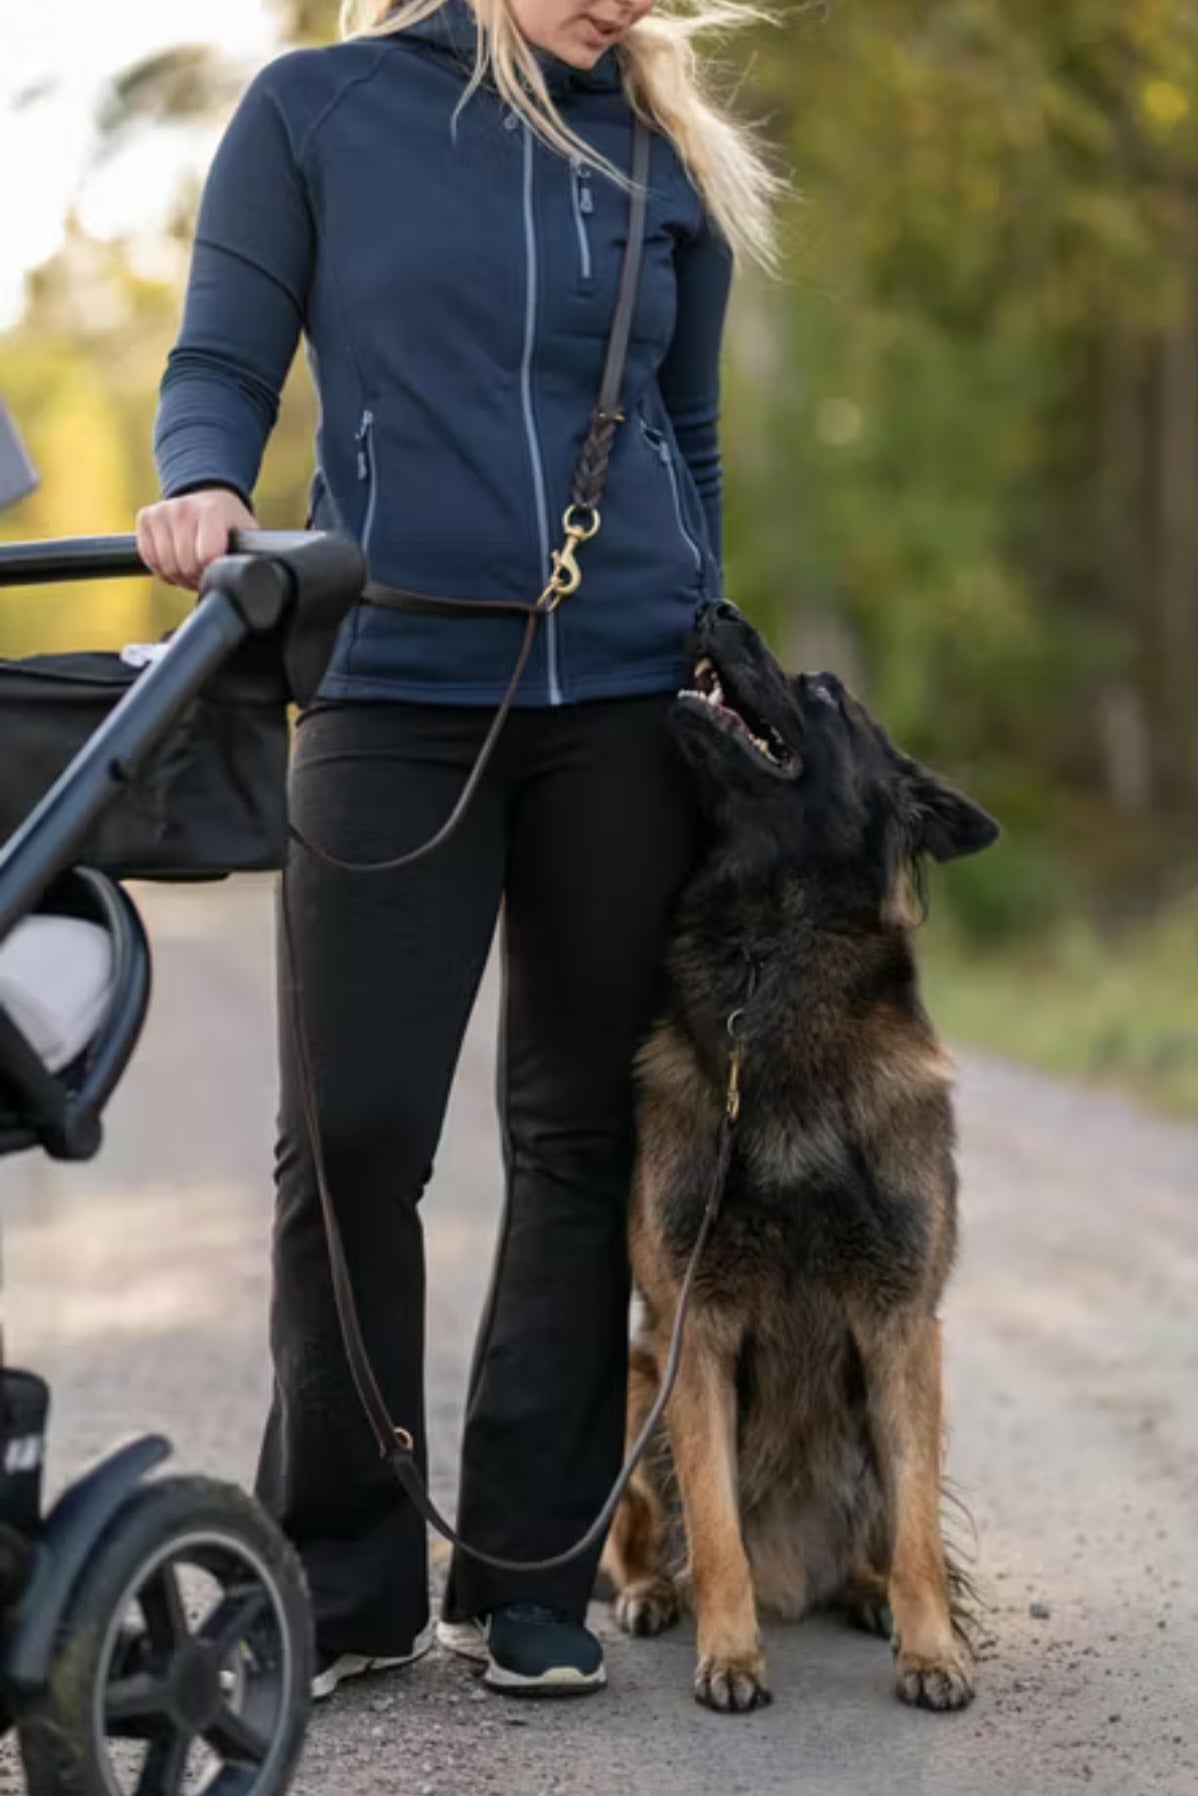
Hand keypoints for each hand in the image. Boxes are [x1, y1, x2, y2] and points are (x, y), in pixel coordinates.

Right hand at [135, 487, 259, 591]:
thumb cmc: (229, 521)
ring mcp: (162, 511)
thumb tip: (253, 581)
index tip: (217, 571)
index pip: (206, 557)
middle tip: (203, 574)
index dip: (211, 573)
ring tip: (191, 568)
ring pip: (165, 565)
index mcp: (213, 511)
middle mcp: (184, 508)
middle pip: (185, 564)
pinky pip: (149, 558)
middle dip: (196, 578)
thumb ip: (249, 554)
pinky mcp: (146, 517)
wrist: (206, 495)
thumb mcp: (247, 533)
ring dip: (178, 576)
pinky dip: (161, 568)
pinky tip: (175, 561)